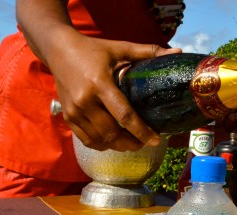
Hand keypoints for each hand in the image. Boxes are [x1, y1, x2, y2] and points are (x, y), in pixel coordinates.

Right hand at [15, 0, 178, 150]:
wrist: (59, 51)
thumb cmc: (92, 49)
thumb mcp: (119, 48)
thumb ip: (148, 52)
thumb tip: (177, 52)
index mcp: (100, 84)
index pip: (124, 115)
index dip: (142, 131)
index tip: (156, 140)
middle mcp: (85, 101)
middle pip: (112, 133)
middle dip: (131, 143)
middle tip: (145, 143)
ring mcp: (74, 112)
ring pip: (100, 140)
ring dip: (118, 146)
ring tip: (132, 144)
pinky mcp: (68, 117)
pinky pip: (87, 140)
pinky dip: (102, 145)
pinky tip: (113, 142)